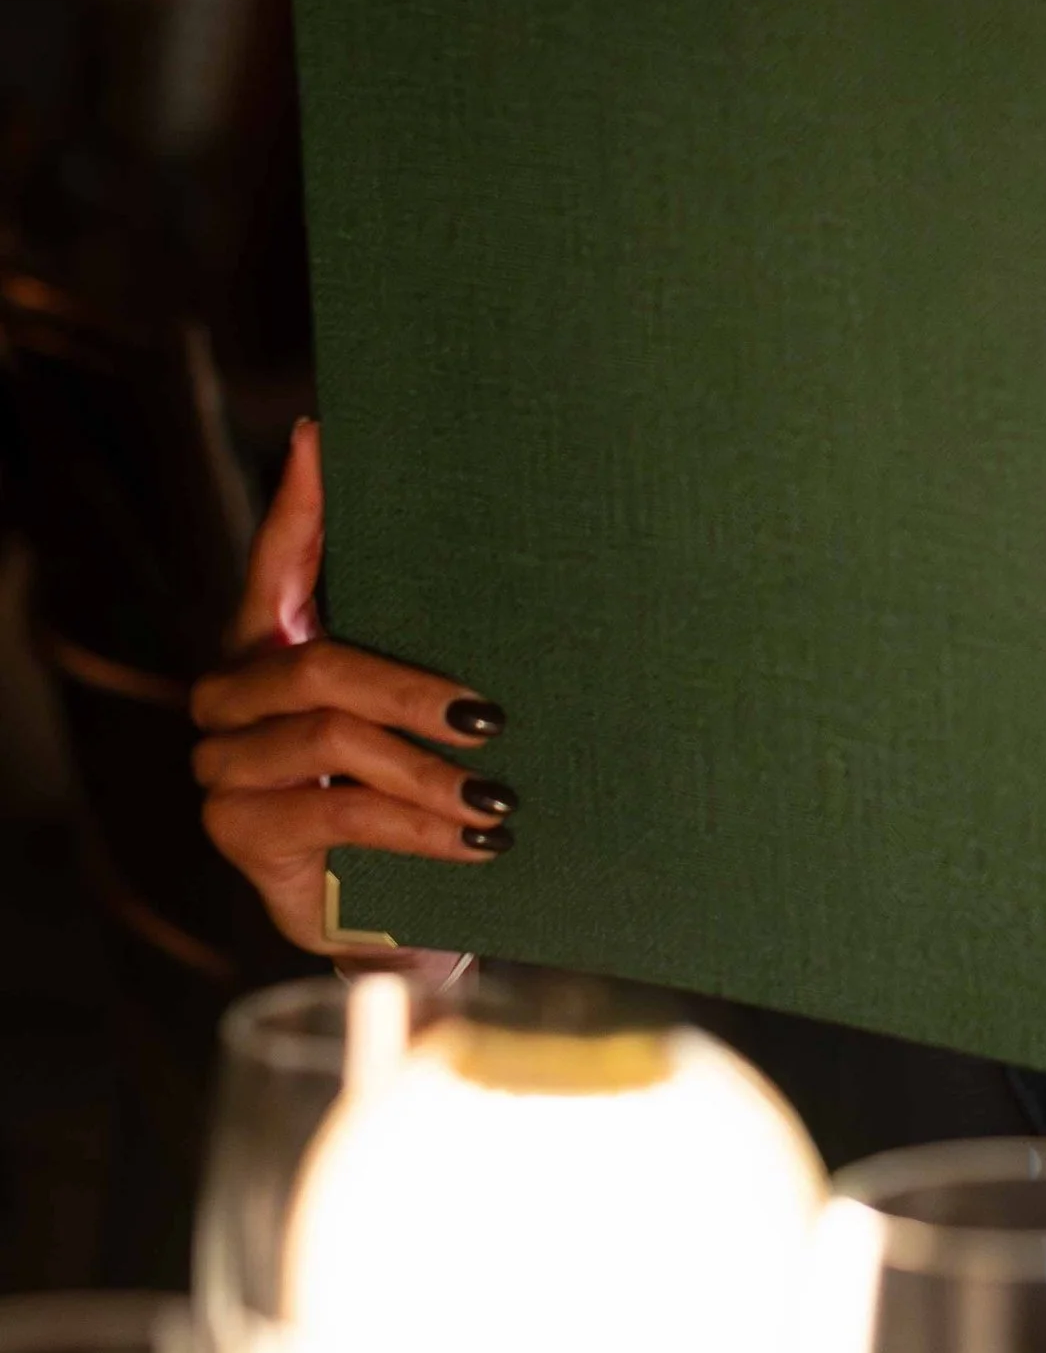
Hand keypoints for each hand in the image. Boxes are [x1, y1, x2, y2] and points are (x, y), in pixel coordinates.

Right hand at [191, 421, 514, 955]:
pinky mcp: (239, 831)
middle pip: (319, 667)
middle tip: (493, 718)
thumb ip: (430, 643)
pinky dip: (418, 827)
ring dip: (427, 772)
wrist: (399, 919)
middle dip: (414, 691)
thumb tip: (513, 548)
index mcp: (273, 642)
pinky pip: (338, 814)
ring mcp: (226, 764)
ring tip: (500, 797)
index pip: (278, 560)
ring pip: (330, 741)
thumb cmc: (421, 791)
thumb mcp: (427, 713)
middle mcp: (234, 693)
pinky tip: (479, 841)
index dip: (298, 501)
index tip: (320, 433)